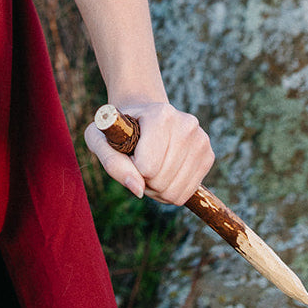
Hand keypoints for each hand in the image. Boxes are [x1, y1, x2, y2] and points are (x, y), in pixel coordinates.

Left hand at [84, 100, 214, 205]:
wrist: (143, 116)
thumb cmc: (118, 129)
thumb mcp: (99, 138)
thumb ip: (112, 162)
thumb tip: (137, 188)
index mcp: (161, 114)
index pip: (147, 167)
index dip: (131, 167)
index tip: (128, 151)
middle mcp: (187, 124)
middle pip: (161, 181)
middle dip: (143, 180)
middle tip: (137, 161)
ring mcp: (201, 140)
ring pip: (175, 192)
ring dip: (156, 188)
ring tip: (149, 167)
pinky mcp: (208, 155)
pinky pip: (186, 194)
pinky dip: (170, 191)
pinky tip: (163, 171)